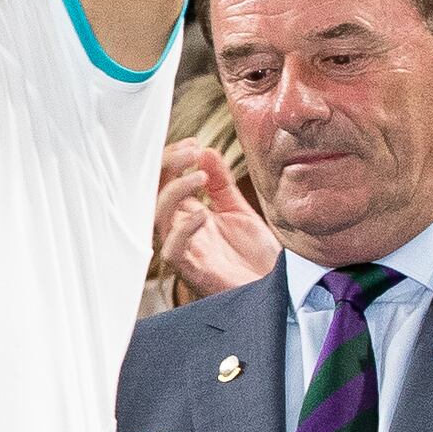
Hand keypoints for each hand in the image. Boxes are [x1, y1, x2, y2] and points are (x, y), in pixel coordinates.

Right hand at [151, 139, 280, 300]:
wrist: (280, 289)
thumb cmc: (256, 256)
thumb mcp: (239, 210)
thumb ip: (220, 184)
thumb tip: (206, 150)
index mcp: (187, 216)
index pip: (163, 183)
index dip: (171, 160)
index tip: (194, 143)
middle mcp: (180, 232)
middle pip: (152, 195)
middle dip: (166, 168)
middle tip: (190, 150)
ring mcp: (185, 251)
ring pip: (156, 218)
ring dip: (173, 191)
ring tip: (199, 174)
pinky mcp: (194, 272)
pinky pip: (173, 251)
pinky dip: (183, 229)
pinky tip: (204, 214)